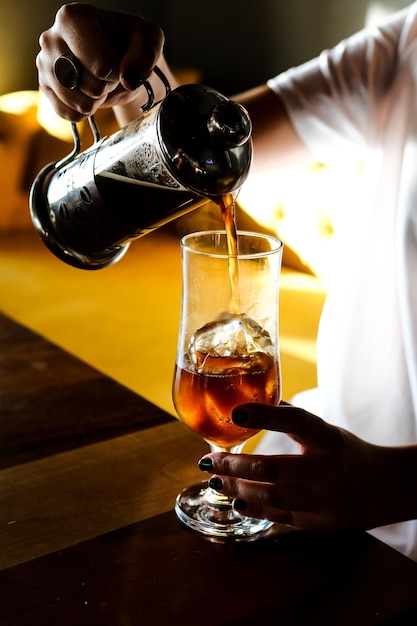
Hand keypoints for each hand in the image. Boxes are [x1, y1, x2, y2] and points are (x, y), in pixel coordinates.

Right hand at [37, 2, 164, 120]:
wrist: (116, 58)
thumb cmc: (129, 43)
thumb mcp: (148, 38)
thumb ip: (145, 54)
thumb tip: (128, 78)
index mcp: (72, 18)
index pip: (101, 66)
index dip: (117, 73)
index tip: (117, 61)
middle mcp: (51, 39)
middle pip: (89, 86)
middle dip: (106, 87)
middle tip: (107, 73)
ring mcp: (44, 65)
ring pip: (78, 104)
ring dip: (97, 101)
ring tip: (98, 81)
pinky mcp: (45, 88)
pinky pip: (69, 114)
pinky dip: (84, 111)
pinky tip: (87, 93)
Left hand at [199, 403, 416, 531]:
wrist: (383, 487)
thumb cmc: (346, 452)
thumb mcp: (326, 430)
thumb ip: (293, 421)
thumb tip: (252, 405)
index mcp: (327, 438)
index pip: (295, 421)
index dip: (265, 416)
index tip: (235, 413)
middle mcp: (325, 468)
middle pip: (272, 467)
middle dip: (234, 465)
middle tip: (209, 459)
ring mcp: (323, 499)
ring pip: (271, 496)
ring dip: (237, 489)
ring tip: (215, 480)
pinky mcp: (320, 522)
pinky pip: (280, 517)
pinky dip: (255, 509)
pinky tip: (237, 501)